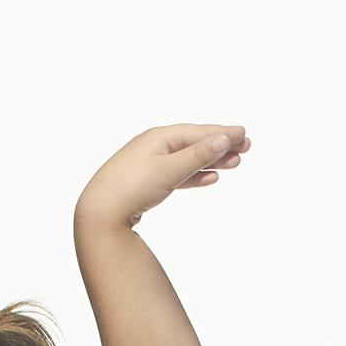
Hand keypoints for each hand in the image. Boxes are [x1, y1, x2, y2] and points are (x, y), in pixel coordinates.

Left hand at [76, 124, 250, 232]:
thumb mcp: (169, 170)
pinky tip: (209, 178)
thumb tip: (222, 139)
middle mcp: (154, 147)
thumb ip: (197, 156)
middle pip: (194, 143)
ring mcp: (149, 165)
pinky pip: (177, 176)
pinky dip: (194, 176)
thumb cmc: (130, 188)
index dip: (223, 134)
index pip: (198, 132)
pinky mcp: (146, 184)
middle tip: (245, 147)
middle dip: (221, 146)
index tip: (243, 135)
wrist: (100, 214)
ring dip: (211, 161)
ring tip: (233, 164)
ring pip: (188, 160)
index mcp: (159, 137)